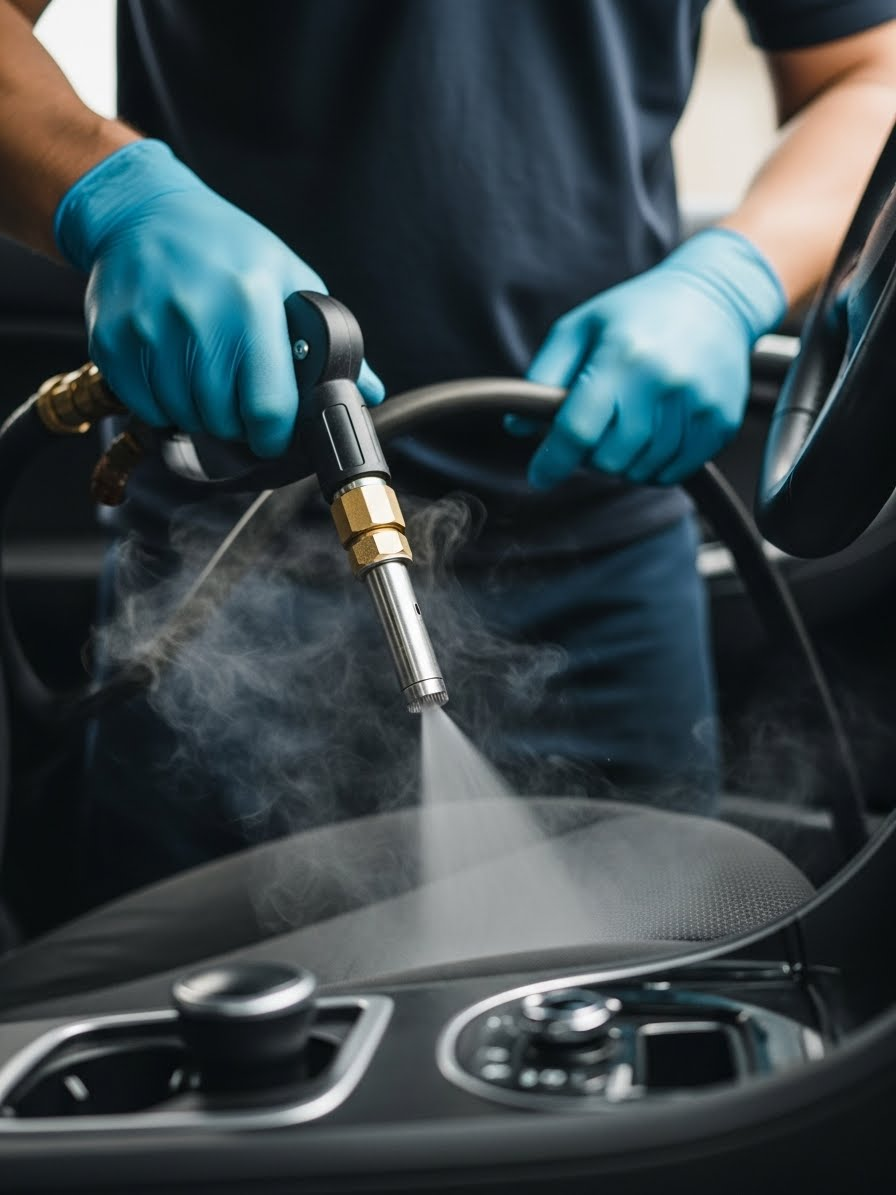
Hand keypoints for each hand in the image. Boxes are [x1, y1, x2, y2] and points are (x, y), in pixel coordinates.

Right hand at [55, 140, 383, 457]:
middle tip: (238, 397)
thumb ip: (328, 341)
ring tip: (205, 376)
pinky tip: (173, 371)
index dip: (274, 434)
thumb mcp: (286, 277)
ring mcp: (148, 330)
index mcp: (252, 302)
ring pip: (185, 416)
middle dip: (237, 421)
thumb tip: (366, 392)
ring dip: (200, 412)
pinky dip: (163, 403)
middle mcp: (197, 316)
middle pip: (224, 418)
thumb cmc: (223, 246)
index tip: (273, 434)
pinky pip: (147, 406)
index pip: (268, 406)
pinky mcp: (112, 341)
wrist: (141, 212)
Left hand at [509, 229, 785, 487]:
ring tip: (626, 428)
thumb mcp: (581, 326)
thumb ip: (545, 374)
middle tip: (593, 434)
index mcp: (621, 354)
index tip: (540, 475)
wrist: (717, 297)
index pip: (578, 429)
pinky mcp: (720, 420)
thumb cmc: (638, 311)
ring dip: (624, 462)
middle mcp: (662, 379)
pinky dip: (656, 466)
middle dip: (591, 456)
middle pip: (610, 457)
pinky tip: (652, 438)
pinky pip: (676, 470)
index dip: (553, 461)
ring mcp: (696, 402)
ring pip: (642, 469)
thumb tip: (517, 425)